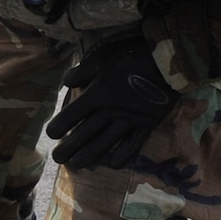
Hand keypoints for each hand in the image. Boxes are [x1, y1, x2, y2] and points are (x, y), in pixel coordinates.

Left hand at [45, 35, 177, 169]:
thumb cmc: (131, 55)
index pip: (71, 116)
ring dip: (89, 156)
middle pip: (85, 134)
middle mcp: (111, 111)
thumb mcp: (101, 57)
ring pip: (105, 143)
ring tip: (76, 164)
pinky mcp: (148, 124)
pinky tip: (112, 164)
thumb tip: (67, 82)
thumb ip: (82, 72)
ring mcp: (130, 120)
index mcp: (97, 95)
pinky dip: (123, 156)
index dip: (58, 127)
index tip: (52, 134)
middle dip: (69, 148)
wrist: (168, 59)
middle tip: (57, 158)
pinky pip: (134, 144)